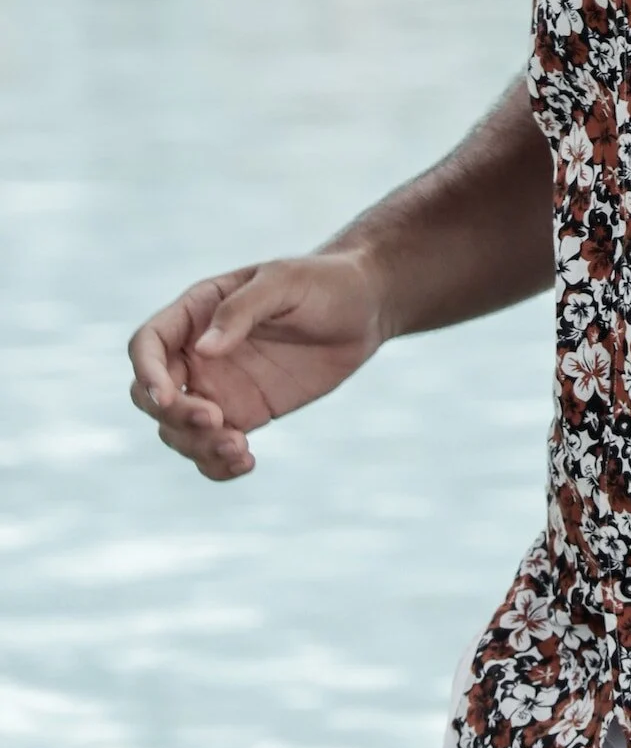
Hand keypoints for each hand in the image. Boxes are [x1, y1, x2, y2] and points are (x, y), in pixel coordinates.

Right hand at [127, 253, 387, 481]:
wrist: (366, 309)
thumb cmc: (323, 282)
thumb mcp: (284, 282)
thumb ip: (242, 310)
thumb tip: (203, 349)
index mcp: (197, 312)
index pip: (147, 345)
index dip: (146, 373)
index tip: (168, 397)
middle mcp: (199, 354)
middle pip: (152, 396)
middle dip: (174, 416)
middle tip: (218, 421)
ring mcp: (219, 388)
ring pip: (178, 431)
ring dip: (198, 447)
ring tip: (242, 449)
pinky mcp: (245, 414)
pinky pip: (213, 449)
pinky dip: (218, 465)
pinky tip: (247, 463)